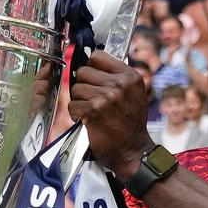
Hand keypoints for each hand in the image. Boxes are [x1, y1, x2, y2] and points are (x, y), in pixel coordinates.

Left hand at [69, 51, 154, 180]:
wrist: (133, 151)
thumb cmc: (131, 125)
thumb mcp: (134, 94)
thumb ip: (118, 77)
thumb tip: (93, 63)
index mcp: (130, 76)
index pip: (98, 56)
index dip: (91, 67)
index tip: (92, 77)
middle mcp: (119, 84)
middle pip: (83, 71)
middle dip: (83, 85)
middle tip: (91, 98)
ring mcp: (106, 97)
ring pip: (76, 88)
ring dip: (79, 101)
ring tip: (91, 111)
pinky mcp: (93, 111)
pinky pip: (73, 105)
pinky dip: (76, 114)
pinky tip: (87, 120)